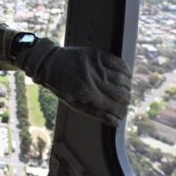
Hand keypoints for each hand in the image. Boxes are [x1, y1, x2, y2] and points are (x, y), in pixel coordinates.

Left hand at [14, 38, 131, 125]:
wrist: (48, 62)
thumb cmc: (60, 86)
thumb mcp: (74, 103)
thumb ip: (96, 113)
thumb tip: (116, 121)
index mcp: (88, 94)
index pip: (116, 108)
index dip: (122, 114)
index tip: (121, 114)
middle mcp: (95, 79)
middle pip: (123, 95)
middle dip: (125, 102)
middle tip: (121, 102)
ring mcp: (97, 66)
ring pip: (124, 80)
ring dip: (127, 88)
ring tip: (122, 90)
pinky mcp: (98, 54)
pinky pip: (120, 63)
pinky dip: (126, 71)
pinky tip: (125, 76)